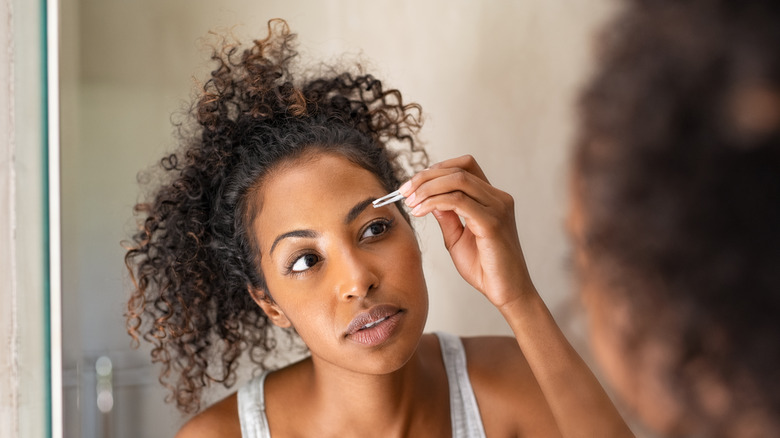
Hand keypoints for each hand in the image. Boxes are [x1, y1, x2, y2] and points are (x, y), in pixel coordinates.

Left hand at [399, 155, 535, 308]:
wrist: (507, 293)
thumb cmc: (485, 269)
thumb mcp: (457, 238)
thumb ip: (447, 216)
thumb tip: (430, 198)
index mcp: (492, 198)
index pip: (464, 166)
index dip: (436, 170)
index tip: (412, 185)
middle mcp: (498, 198)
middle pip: (458, 168)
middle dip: (426, 176)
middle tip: (404, 191)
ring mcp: (497, 208)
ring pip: (458, 179)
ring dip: (428, 187)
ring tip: (411, 202)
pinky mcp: (492, 222)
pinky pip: (458, 201)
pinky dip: (434, 201)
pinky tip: (421, 211)